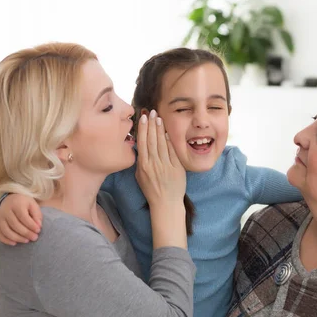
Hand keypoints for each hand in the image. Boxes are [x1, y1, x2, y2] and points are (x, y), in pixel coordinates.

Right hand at [0, 194, 41, 245]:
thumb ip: (37, 215)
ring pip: (6, 230)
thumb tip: (38, 226)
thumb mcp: (33, 205)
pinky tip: (14, 243)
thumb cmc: (24, 204)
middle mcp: (6, 211)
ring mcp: (0, 218)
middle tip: (35, 238)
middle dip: (26, 233)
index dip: (31, 225)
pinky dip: (6, 240)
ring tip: (27, 241)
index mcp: (16, 205)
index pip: (23, 217)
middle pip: (15, 224)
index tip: (38, 230)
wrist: (10, 199)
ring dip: (17, 238)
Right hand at [135, 111, 187, 248]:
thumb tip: (140, 147)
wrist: (166, 203)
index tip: (143, 118)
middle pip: (152, 140)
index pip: (142, 143)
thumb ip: (140, 162)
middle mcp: (153, 164)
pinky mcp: (176, 168)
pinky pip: (172, 151)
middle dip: (151, 124)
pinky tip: (168, 131)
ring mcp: (165, 166)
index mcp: (143, 166)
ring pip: (162, 143)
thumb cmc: (152, 190)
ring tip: (159, 118)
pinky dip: (170, 140)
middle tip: (152, 112)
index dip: (143, 129)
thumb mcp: (140, 176)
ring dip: (160, 129)